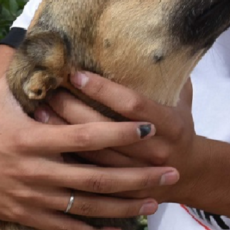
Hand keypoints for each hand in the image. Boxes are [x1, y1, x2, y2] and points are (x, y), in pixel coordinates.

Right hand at [0, 78, 179, 229]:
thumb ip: (29, 74)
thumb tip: (51, 42)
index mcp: (32, 139)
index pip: (84, 136)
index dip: (118, 131)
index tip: (148, 127)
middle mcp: (35, 171)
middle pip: (97, 178)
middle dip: (139, 176)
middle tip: (171, 171)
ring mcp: (32, 198)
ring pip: (87, 207)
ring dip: (125, 206)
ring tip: (156, 202)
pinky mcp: (26, 215)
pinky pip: (65, 228)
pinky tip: (118, 229)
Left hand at [41, 72, 207, 201]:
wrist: (190, 173)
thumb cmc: (178, 125)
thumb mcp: (181, 98)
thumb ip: (166, 73)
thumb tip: (149, 39)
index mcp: (170, 125)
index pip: (131, 105)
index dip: (103, 90)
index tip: (76, 74)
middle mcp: (155, 151)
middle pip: (104, 130)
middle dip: (73, 108)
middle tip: (49, 91)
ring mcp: (138, 174)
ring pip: (92, 154)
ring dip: (63, 132)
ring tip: (39, 111)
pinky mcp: (122, 190)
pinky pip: (89, 174)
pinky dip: (66, 157)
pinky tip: (45, 141)